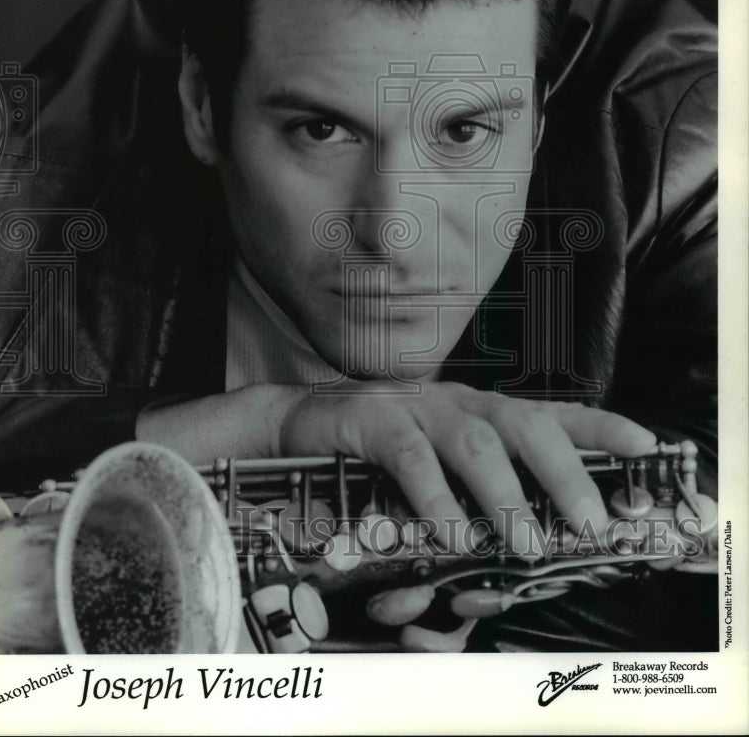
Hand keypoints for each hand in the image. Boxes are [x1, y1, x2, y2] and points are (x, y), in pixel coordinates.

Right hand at [278, 381, 656, 554]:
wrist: (300, 423)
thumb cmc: (380, 450)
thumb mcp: (439, 463)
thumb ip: (479, 487)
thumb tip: (532, 536)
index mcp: (482, 412)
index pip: (552, 413)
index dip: (601, 427)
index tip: (646, 447)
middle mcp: (458, 404)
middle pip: (525, 425)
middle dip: (565, 474)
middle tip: (590, 525)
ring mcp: (417, 409)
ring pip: (475, 443)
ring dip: (506, 496)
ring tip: (527, 543)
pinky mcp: (374, 422)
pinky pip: (412, 460)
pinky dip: (437, 499)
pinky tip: (452, 534)